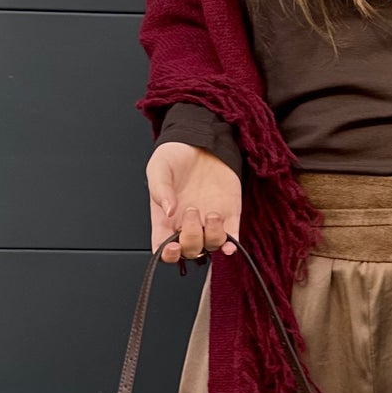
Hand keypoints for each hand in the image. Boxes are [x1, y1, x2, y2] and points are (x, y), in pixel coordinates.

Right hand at [147, 142, 241, 262]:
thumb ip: (160, 190)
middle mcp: (187, 225)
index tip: (172, 246)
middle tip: (191, 210)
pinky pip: (232, 238)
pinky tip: (230, 244)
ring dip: (212, 237)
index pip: (163, 247)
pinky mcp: (229, 215)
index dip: (168, 254)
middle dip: (191, 238)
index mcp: (165, 219)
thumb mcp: (158, 168)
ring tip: (212, 214)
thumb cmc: (174, 156)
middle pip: (190, 250)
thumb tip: (169, 211)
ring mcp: (209, 222)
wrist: (199, 138)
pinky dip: (232, 246)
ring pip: (212, 246)